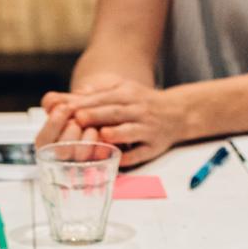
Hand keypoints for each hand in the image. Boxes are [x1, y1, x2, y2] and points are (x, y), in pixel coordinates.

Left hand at [35, 78, 184, 165]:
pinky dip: (131, 155)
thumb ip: (98, 92)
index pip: (105, 98)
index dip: (88, 103)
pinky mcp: (155, 146)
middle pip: (115, 112)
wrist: (178, 112)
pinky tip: (118, 159)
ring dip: (116, 133)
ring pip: (130, 131)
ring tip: (101, 135)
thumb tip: (71, 95)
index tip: (69, 107)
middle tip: (78, 119)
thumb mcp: (123, 89)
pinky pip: (142, 152)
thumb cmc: (142, 102)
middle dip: (98, 115)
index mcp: (128, 95)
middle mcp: (139, 110)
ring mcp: (148, 128)